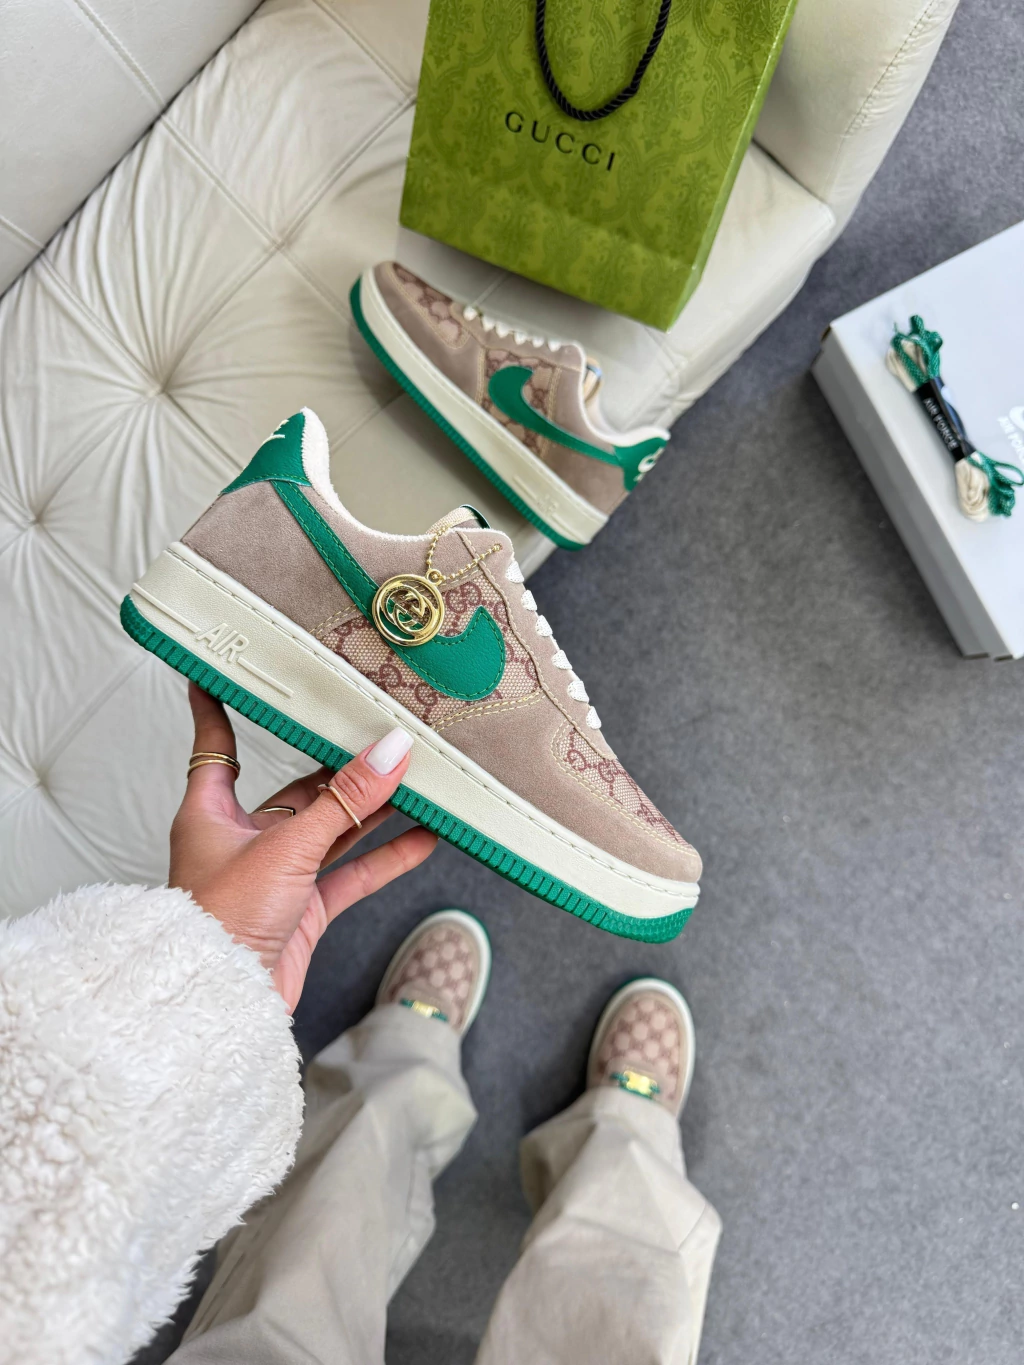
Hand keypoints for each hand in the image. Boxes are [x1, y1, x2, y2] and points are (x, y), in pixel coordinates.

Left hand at [170, 683, 437, 1010]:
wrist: (220, 1003)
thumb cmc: (221, 923)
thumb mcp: (288, 846)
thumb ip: (345, 801)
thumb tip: (390, 753)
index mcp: (211, 813)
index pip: (217, 745)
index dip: (221, 708)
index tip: (227, 673)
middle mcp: (242, 839)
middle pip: (298, 789)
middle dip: (341, 768)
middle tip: (381, 735)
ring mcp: (276, 875)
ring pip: (332, 830)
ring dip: (372, 810)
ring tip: (417, 780)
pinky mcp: (302, 911)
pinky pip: (351, 874)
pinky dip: (385, 858)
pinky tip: (422, 840)